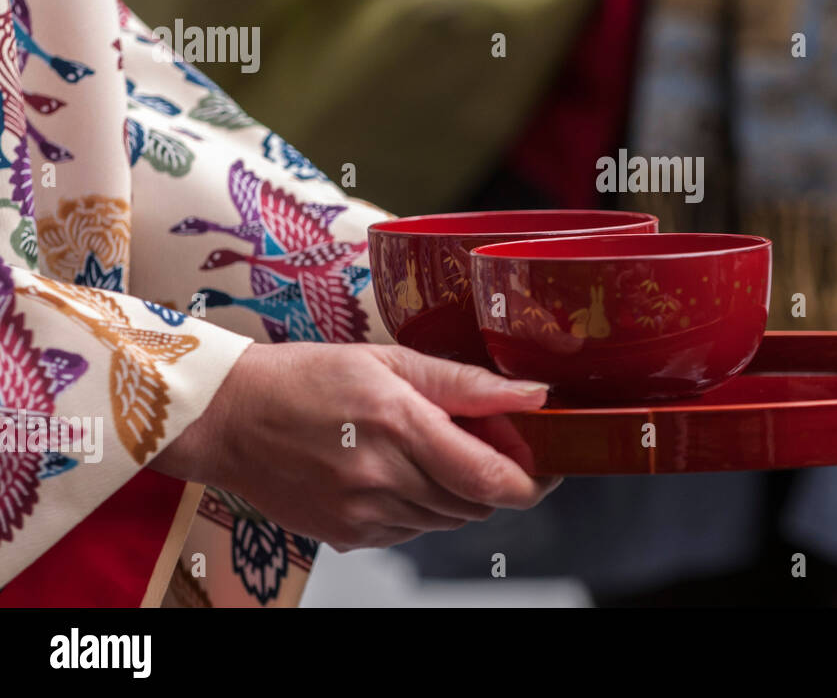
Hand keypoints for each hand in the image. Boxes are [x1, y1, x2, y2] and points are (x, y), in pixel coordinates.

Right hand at [152, 343, 559, 549]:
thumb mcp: (391, 360)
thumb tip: (533, 394)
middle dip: (494, 473)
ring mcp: (363, 514)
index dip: (536, 477)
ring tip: (427, 446)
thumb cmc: (305, 377)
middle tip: (478, 436)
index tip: (549, 461)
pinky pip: (412, 530)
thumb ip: (466, 383)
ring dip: (458, 490)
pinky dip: (421, 504)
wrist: (228, 417)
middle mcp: (383, 478)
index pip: (494, 478)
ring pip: (449, 519)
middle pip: (479, 502)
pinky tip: (394, 469)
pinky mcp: (348, 535)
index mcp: (400, 425)